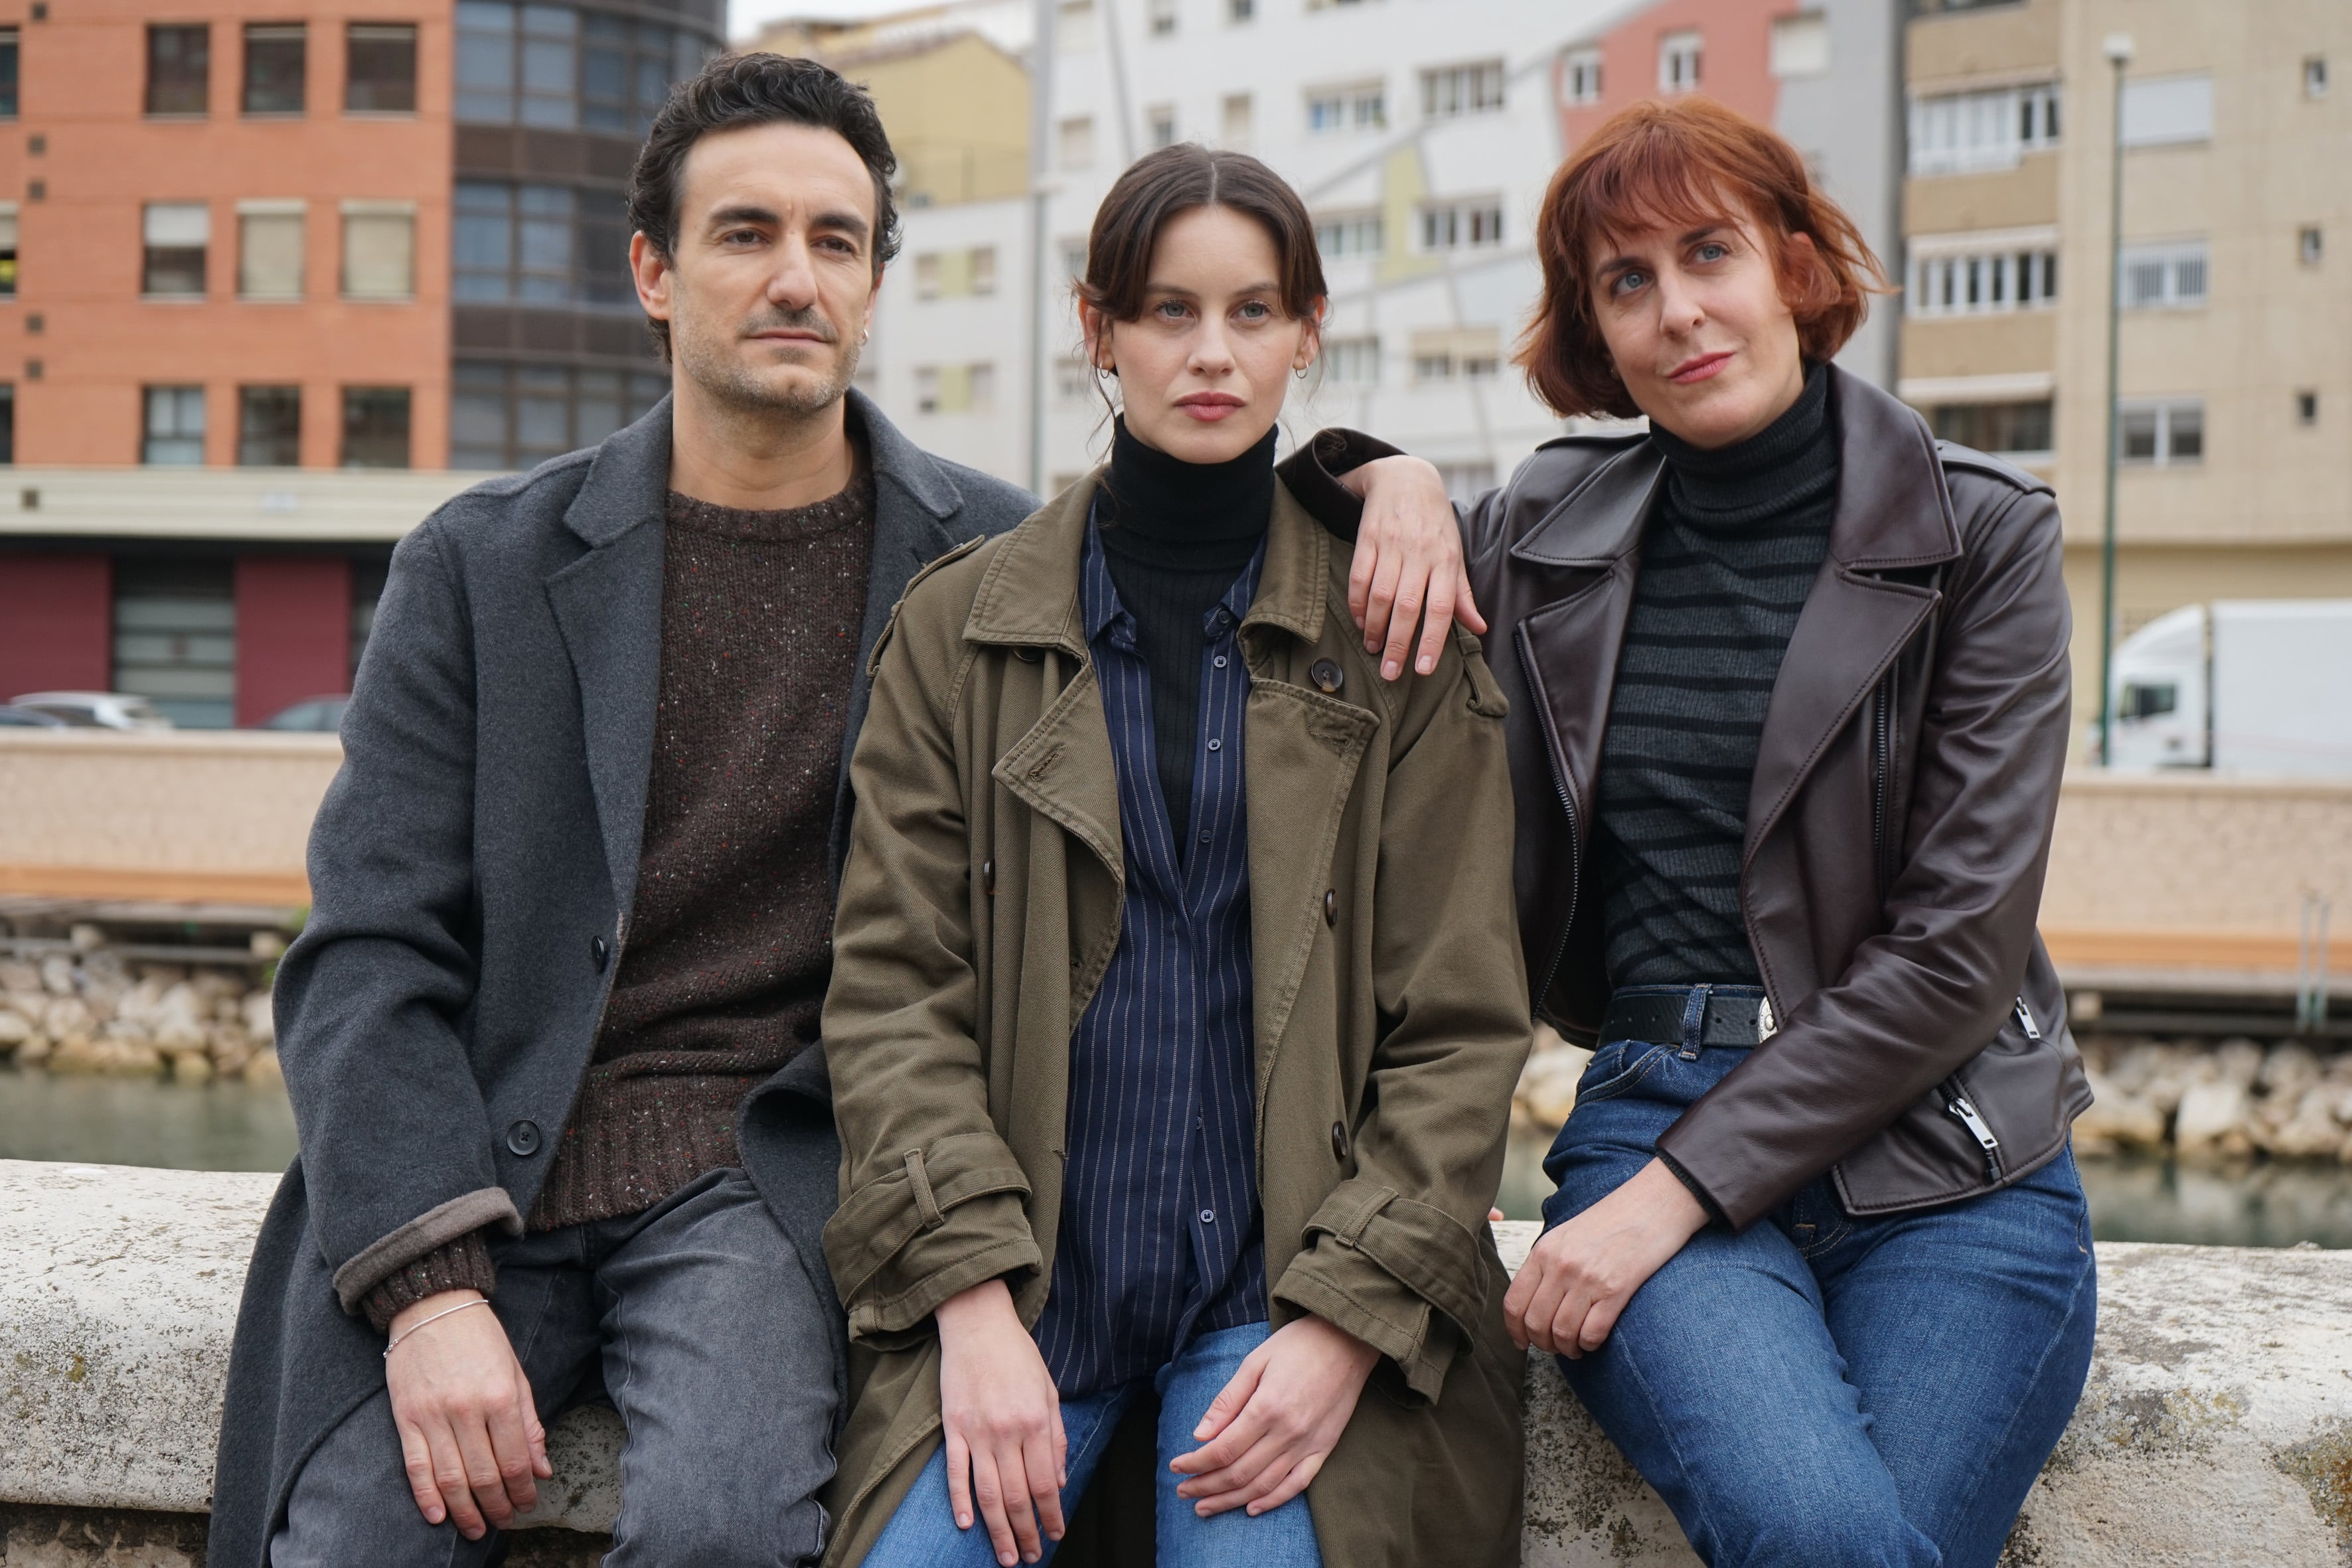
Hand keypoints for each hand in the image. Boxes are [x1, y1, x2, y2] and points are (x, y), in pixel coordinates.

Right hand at [384, 1290, 551, 1538]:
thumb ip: (529, 1422)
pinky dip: (426, 1496)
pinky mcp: (406, 1417)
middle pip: (485, 1475)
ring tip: (477, 1529)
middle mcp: (467, 1409)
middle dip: (498, 1506)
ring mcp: (434, 1415)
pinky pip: (416, 1466)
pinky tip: (439, 1516)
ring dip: (466, 1511)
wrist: (433, 1306)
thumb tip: (542, 1468)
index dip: (523, 1490)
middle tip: (505, 1523)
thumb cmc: (481, 1338)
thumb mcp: (515, 1372)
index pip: (515, 1460)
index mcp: (501, 1396)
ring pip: (451, 1478)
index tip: (528, 1505)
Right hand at [935, 1279, 1067, 1565]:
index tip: (1055, 1536)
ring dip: (999, 1530)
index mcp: (1036, 1422)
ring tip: (1007, 1556)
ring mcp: (977, 1431)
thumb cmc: (1017, 1355)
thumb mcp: (1048, 1390)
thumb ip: (1056, 1437)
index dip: (1051, 1516)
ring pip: (989, 1493)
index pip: (1045, 1484)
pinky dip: (961, 1501)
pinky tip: (968, 1525)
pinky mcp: (952, 1427)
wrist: (977, 1323)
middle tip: (1031, 1557)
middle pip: (1018, 1496)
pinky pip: (956, 1471)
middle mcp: (1008, 1431)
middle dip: (1027, 1533)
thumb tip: (1058, 1481)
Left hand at [1168, 1316, 1378, 1517]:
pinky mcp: (1324, 1448)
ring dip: (1231, 1500)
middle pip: (1239, 1472)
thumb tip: (1199, 1434)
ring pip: (1263, 1485)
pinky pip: (1297, 1484)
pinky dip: (1273, 1500)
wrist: (1348, 1341)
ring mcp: (1308, 1444)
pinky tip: (1251, 1508)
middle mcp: (1287, 1433)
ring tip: (1206, 1507)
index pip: (1222, 1449)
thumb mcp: (1255, 1361)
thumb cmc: (1298, 1345)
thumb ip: (1227, 1400)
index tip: (1176, 1466)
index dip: (1196, 1463)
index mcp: (1266, 1408)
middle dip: (1206, 1486)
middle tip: (1183, 1491)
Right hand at [1341, 454, 1485, 680]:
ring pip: (1380, 594)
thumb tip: (1478, 628)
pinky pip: (1359, 576)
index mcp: (1446, 559)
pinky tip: (1359, 620)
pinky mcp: (1368, 537)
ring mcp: (1392, 544)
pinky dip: (1357, 602)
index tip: (1423, 669)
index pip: (1441, 607)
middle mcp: (1420, 552)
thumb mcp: (1454, 552)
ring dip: (1374, 626)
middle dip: (1397, 644)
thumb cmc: (1434, 522)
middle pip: (1408, 606)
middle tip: (1390, 672)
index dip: (1431, 640)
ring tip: (1372, 648)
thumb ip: (1462, 593)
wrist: (1406, 476)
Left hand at [1503, 1158, 1708, 1357]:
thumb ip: (1547, 1264)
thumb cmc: (1611, 1220)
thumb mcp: (1566, 1234)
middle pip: (1536, 1323)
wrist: (1652, 1204)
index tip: (1522, 1343)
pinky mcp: (1616, 1290)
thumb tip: (1534, 1302)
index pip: (1514, 1303)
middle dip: (1543, 1344)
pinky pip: (1591, 1333)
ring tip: (1576, 1347)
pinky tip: (1593, 1341)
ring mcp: (1587, 1278)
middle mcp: (1560, 1265)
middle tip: (1555, 1347)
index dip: (1515, 1331)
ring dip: (1567, 1349)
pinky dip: (1589, 1345)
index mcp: (1544, 1251)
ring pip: (1562, 1333)